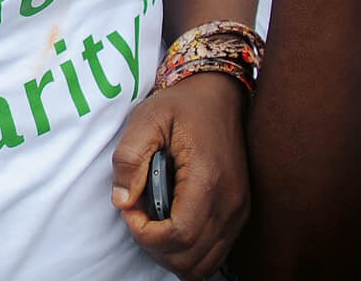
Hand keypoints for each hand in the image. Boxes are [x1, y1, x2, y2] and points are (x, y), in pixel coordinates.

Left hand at [113, 72, 249, 278]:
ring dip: (170, 252)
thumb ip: (129, 159)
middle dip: (154, 246)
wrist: (218, 96)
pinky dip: (187, 249)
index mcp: (207, 179)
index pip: (178, 235)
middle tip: (137, 214)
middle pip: (190, 259)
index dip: (145, 233)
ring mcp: (238, 211)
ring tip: (152, 220)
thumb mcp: (145, 119)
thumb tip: (122, 201)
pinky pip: (214, 252)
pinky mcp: (238, 213)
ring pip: (203, 264)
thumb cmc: (180, 106)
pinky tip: (170, 222)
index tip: (129, 209)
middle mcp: (229, 202)